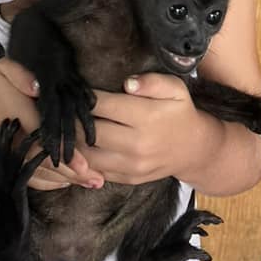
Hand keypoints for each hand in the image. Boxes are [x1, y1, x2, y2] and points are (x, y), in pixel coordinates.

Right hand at [0, 60, 102, 190]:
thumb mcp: (3, 69)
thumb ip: (22, 75)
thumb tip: (38, 87)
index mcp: (16, 115)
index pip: (43, 137)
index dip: (64, 151)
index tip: (85, 164)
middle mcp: (13, 140)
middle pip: (44, 161)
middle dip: (71, 172)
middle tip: (96, 179)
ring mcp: (8, 155)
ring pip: (37, 173)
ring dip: (64, 180)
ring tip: (91, 182)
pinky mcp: (6, 163)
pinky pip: (27, 178)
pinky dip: (47, 182)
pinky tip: (67, 181)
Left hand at [83, 73, 213, 184]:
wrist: (193, 149)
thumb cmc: (180, 113)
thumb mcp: (176, 90)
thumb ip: (153, 82)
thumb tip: (128, 83)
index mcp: (147, 117)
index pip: (102, 106)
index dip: (84, 97)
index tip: (76, 92)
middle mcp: (137, 144)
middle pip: (89, 133)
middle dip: (73, 120)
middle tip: (67, 110)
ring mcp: (132, 166)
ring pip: (88, 156)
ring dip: (75, 142)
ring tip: (70, 128)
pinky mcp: (128, 179)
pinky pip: (97, 171)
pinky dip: (85, 160)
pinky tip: (82, 146)